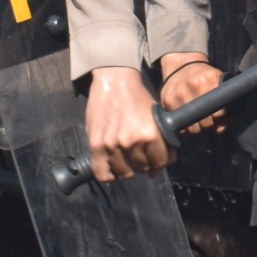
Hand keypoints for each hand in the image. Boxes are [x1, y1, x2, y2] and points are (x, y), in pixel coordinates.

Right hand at [85, 66, 173, 181]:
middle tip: (140, 155)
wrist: (115, 81)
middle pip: (142, 168)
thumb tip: (157, 169)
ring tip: (127, 159)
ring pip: (124, 173)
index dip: (160, 162)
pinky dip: (108, 175)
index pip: (160, 162)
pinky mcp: (95, 145)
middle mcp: (131, 142)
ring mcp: (112, 145)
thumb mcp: (157, 117)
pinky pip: (102, 173)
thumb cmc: (137, 98)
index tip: (156, 160)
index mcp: (150, 134)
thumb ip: (161, 142)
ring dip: (127, 169)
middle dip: (144, 164)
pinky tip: (112, 169)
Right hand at [156, 53, 226, 135]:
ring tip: (198, 120)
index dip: (221, 119)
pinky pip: (179, 126)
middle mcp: (193, 85)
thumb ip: (226, 106)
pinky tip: (187, 121)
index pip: (219, 112)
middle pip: (205, 122)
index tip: (219, 118)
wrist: (181, 65)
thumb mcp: (219, 83)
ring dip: (197, 128)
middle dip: (209, 124)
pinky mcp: (168, 101)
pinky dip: (185, 128)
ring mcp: (179, 94)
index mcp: (209, 80)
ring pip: (192, 127)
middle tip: (209, 119)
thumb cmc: (204, 77)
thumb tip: (220, 129)